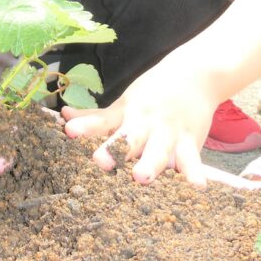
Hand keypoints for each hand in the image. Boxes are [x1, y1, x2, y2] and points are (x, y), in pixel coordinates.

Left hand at [60, 56, 218, 186]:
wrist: (195, 75)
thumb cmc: (153, 95)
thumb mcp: (124, 103)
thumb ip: (96, 116)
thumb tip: (64, 116)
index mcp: (126, 115)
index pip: (102, 122)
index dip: (86, 126)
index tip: (69, 130)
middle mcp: (144, 124)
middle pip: (128, 139)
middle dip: (115, 150)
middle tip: (101, 161)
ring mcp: (167, 133)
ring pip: (157, 151)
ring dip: (150, 163)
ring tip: (141, 177)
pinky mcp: (190, 141)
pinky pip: (192, 160)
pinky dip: (194, 172)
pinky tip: (197, 185)